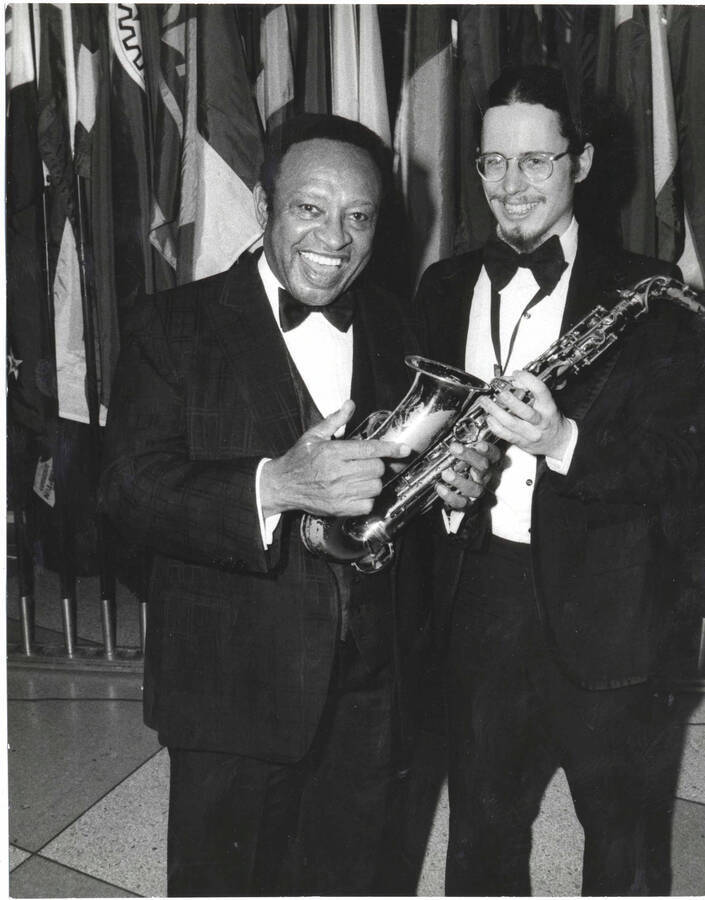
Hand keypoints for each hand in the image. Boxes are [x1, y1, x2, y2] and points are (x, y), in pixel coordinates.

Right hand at [260, 400, 409, 517]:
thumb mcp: (314, 435)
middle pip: (376, 468)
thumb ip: (335, 420)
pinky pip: (367, 505)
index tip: (404, 449)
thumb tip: (350, 404)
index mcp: (333, 452)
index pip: (370, 449)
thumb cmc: (299, 459)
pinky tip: (357, 492)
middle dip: (376, 464)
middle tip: (367, 463)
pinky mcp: (339, 508)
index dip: (390, 449)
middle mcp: (338, 472)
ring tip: (361, 477)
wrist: (282, 485)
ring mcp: (339, 492)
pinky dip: (367, 499)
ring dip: (373, 481)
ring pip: (375, 487)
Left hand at [435, 439, 501, 509]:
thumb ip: (462, 449)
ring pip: (475, 488)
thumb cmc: (460, 469)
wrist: (457, 494)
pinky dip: (450, 496)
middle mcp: (486, 478)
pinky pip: (462, 503)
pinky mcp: (468, 505)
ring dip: (459, 480)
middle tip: (454, 448)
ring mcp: (478, 492)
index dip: (488, 450)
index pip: (494, 455)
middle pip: (484, 467)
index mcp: (488, 463)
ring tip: (446, 473)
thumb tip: (453, 444)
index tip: (478, 444)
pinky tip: (440, 487)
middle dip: (469, 456)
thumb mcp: (462, 456)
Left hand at [479, 370, 571, 458]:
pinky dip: (494, 425)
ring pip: (510, 423)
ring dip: (495, 411)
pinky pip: (505, 434)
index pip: (541, 391)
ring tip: (485, 402)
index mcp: (548, 408)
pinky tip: (489, 417)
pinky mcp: (521, 442)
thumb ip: (532, 391)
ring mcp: (530, 433)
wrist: (558, 441)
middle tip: (498, 392)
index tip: (517, 374)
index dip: (528, 380)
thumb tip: (512, 380)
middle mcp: (540, 421)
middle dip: (509, 400)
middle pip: (524, 411)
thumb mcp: (548, 403)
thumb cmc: (551, 419)